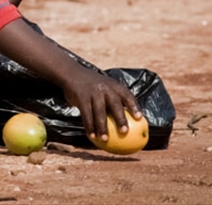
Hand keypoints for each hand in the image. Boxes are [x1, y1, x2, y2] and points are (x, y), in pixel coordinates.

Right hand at [0, 19, 141, 141]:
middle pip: (115, 105)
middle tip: (124, 132)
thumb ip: (113, 99)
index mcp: (114, 85)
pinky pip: (86, 115)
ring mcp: (93, 92)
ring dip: (102, 127)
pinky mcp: (82, 97)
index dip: (134, 106)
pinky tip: (91, 136)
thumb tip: (126, 120)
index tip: (140, 118)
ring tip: (105, 140)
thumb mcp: (104, 86)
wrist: (71, 73)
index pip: (127, 95)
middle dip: (121, 118)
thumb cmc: (92, 85)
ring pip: (99, 113)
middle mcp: (105, 88)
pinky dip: (89, 126)